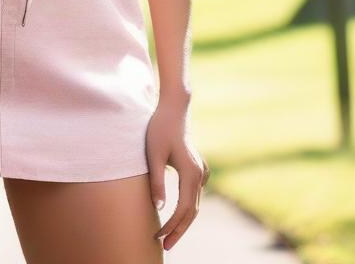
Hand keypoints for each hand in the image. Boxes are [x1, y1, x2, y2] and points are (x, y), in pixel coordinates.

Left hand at [146, 97, 209, 251]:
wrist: (173, 108)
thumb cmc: (160, 129)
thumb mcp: (153, 155)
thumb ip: (156, 181)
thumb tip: (158, 209)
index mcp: (190, 173)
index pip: (183, 209)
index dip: (171, 226)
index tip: (158, 237)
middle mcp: (200, 175)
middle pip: (192, 211)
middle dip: (178, 230)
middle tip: (165, 246)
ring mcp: (201, 171)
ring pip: (194, 204)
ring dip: (182, 221)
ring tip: (168, 235)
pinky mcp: (197, 168)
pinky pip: (194, 195)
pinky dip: (186, 208)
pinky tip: (177, 215)